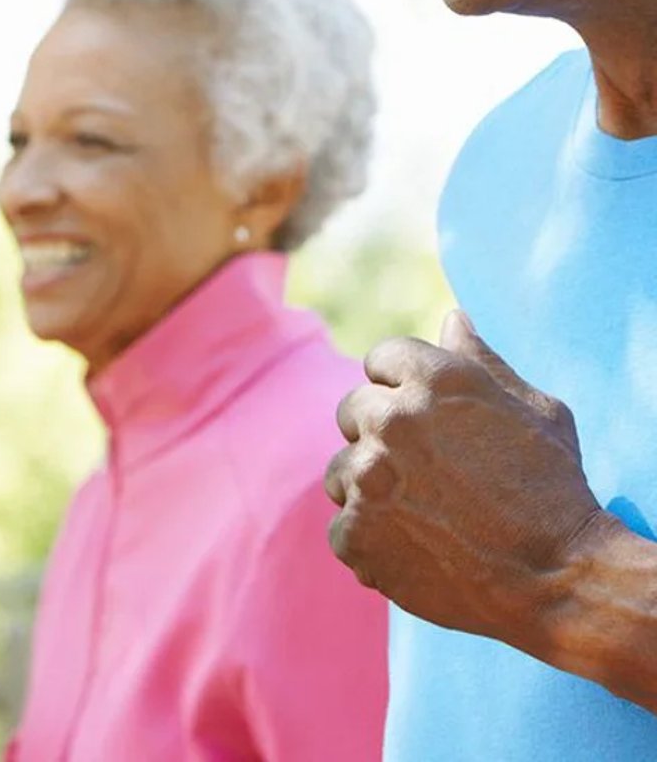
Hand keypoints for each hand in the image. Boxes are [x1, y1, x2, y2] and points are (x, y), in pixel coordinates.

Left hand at [325, 309, 606, 646]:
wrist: (556, 577)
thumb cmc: (553, 490)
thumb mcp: (535, 412)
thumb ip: (482, 361)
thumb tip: (451, 320)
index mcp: (434, 379)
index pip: (382, 357)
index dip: (402, 385)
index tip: (426, 417)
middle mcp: (391, 419)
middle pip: (353, 409)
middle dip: (381, 434)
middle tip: (430, 472)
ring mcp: (367, 476)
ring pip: (340, 470)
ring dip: (371, 488)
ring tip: (426, 515)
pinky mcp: (353, 531)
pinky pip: (343, 526)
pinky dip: (372, 541)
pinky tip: (417, 549)